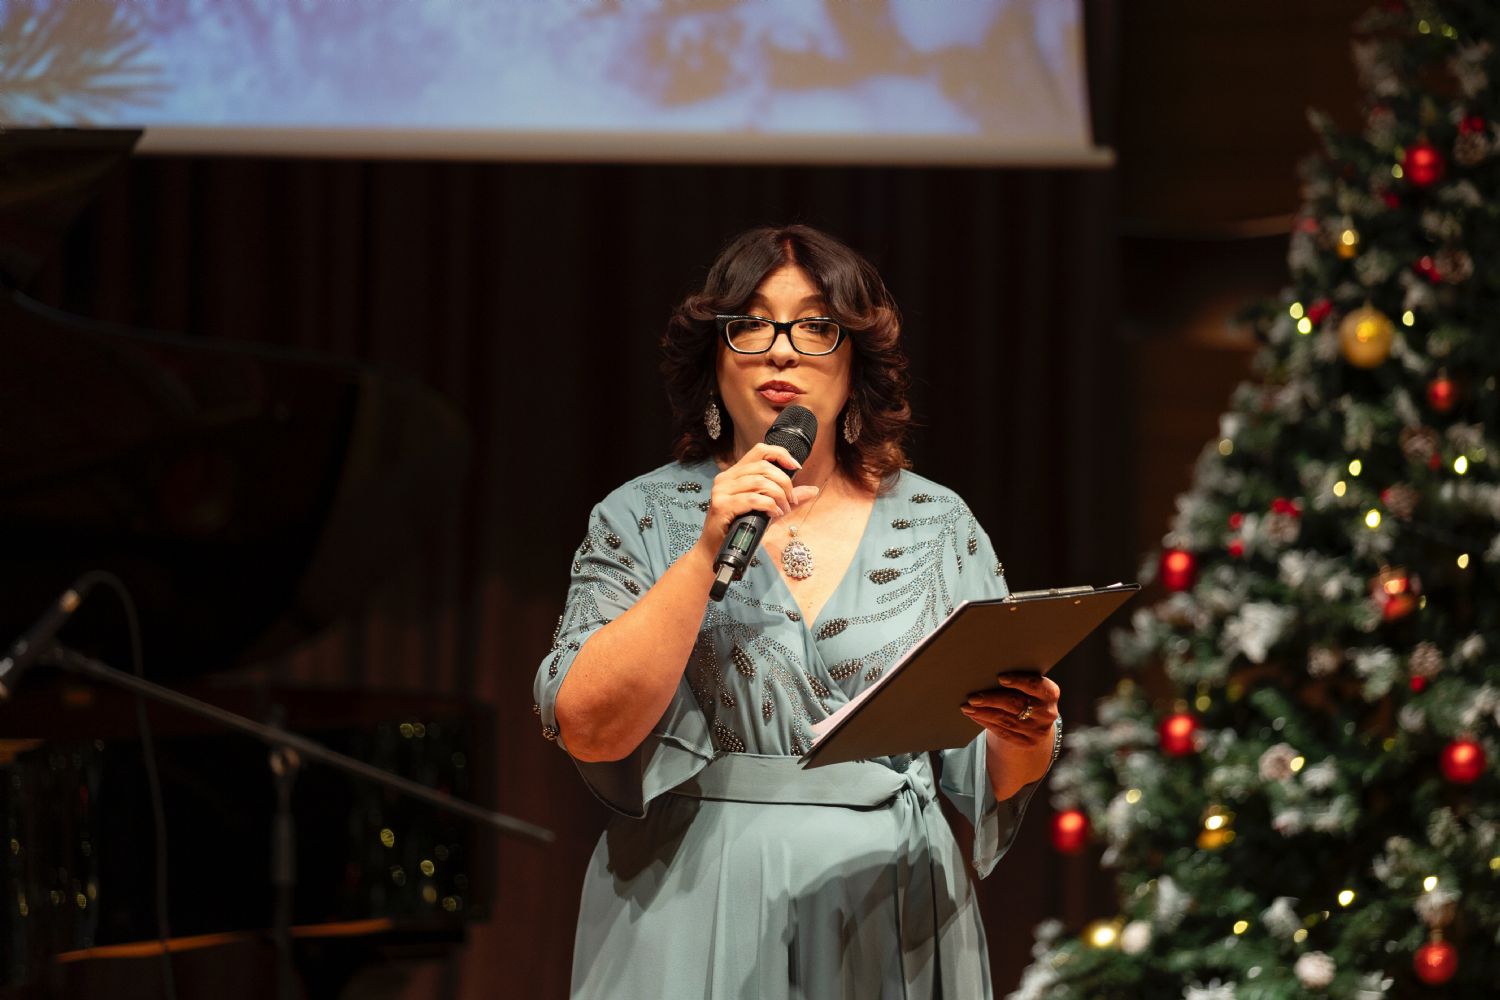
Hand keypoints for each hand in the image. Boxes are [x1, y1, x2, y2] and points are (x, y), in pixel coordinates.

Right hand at [694, 443, 819, 557]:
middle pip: (763, 467)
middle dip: (784, 483)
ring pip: (759, 481)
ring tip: (783, 510)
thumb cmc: (741, 530)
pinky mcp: (721, 505)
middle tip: (791, 500)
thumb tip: (813, 490)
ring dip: (778, 496)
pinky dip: (768, 505)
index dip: (780, 454)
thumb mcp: (768, 511)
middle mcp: (726, 478)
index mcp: (735, 474)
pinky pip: (752, 498)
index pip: (760, 450)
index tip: (796, 467)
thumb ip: (787, 499)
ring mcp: (721, 490)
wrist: (717, 552)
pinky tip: (774, 514)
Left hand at [962, 672, 1060, 797]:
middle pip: (1016, 704)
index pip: (1036, 685)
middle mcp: (1046, 713)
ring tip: (967, 707)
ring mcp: (1037, 730)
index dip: (1019, 681)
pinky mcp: (1026, 742)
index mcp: (1050, 694)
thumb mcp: (1030, 687)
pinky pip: (1002, 732)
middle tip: (973, 697)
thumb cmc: (1028, 696)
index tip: (1000, 677)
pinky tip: (974, 715)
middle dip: (992, 700)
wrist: (1036, 723)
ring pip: (1006, 720)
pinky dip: (986, 722)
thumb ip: (1018, 681)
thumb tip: (988, 672)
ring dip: (983, 713)